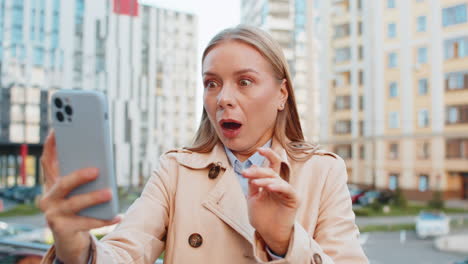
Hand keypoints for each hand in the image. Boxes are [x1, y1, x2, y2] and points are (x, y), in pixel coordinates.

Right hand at [39, 131, 120, 263]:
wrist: (70, 238)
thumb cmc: (79, 207)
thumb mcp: (79, 190)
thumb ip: (84, 175)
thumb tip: (101, 162)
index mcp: (52, 183)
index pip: (48, 162)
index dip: (51, 146)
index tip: (58, 130)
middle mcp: (48, 198)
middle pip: (63, 184)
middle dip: (78, 176)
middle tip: (96, 170)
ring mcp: (53, 214)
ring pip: (75, 204)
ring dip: (93, 198)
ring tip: (110, 193)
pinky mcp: (63, 230)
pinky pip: (87, 223)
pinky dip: (104, 219)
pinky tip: (118, 214)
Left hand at [242, 147, 299, 255]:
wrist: (269, 234)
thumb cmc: (262, 218)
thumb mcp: (252, 199)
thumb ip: (252, 184)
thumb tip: (252, 168)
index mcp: (271, 182)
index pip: (272, 164)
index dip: (268, 155)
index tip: (257, 150)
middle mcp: (280, 184)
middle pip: (272, 170)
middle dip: (258, 171)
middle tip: (246, 174)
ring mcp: (287, 191)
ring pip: (277, 179)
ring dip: (265, 179)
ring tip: (256, 183)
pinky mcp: (294, 199)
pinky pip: (287, 189)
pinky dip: (278, 187)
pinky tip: (269, 188)